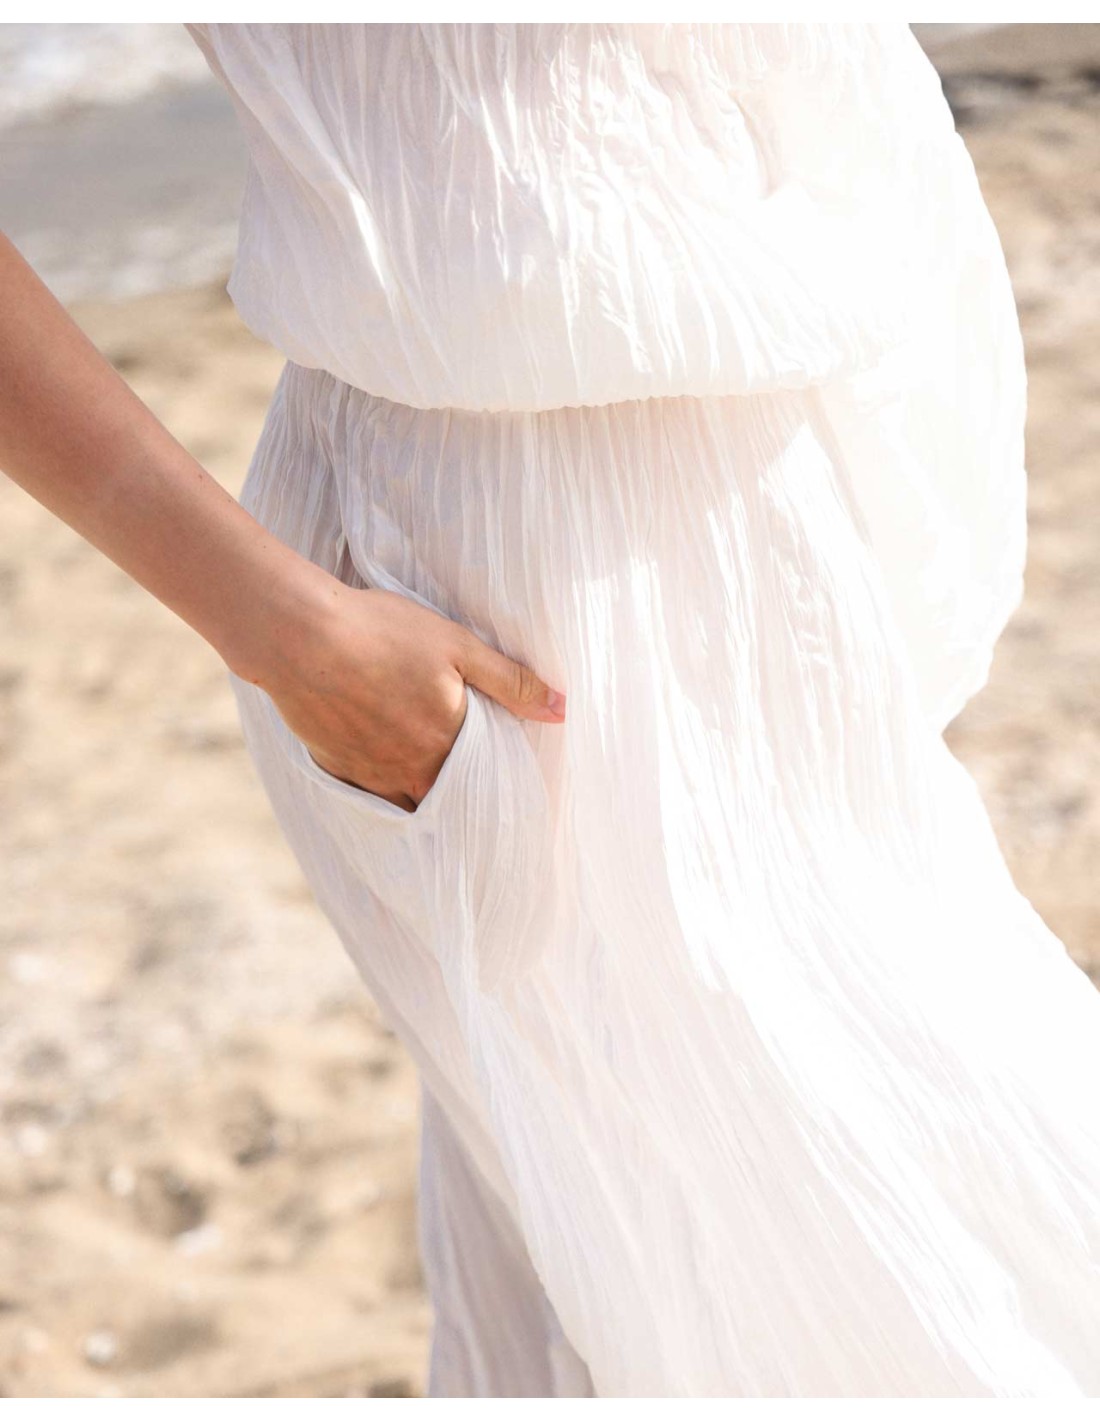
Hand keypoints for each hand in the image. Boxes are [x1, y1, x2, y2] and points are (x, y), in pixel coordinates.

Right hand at [262, 585, 565, 811]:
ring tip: (434, 799)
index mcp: (446, 744)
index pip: (482, 787)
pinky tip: (386, 781)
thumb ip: (511, 681)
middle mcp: (410, 771)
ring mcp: (369, 775)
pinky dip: (382, 795)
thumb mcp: (458, 645)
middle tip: (475, 810)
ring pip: (405, 806)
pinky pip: (368, 798)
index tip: (507, 797)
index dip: (494, 792)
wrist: (299, 637)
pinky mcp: (335, 767)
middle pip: (444, 805)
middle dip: (460, 807)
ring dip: (421, 804)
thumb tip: (561, 709)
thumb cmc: (382, 633)